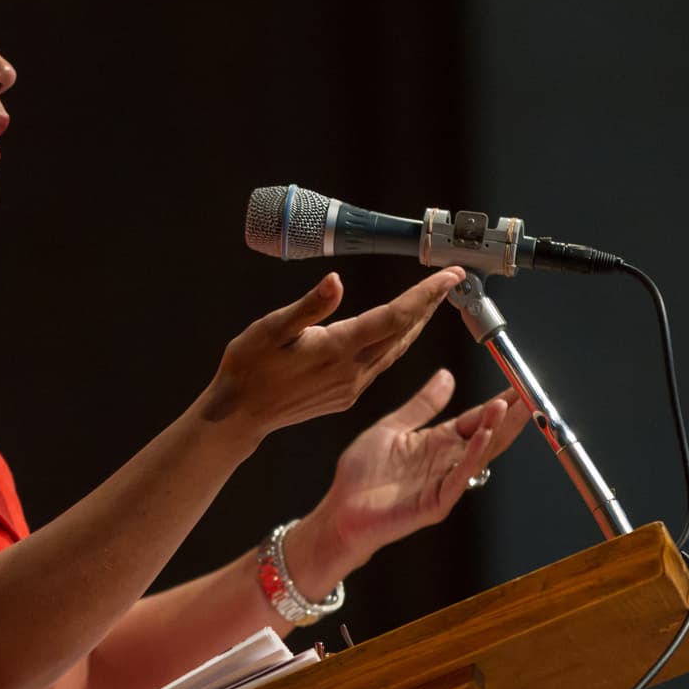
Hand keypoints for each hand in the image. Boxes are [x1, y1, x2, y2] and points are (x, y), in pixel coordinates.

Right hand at [200, 268, 465, 442]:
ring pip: (394, 350)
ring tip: (430, 301)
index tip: (450, 274)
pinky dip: (395, 342)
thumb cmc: (248, 367)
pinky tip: (396, 332)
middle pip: (403, 333)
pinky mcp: (345, 396)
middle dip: (428, 305)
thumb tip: (337, 281)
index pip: (396, 316)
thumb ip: (310, 306)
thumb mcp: (271, 328)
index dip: (426, 294)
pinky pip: (380, 364)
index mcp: (338, 348)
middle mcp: (352, 371)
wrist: (239, 414)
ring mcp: (351, 387)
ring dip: (415, 324)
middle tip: (449, 280)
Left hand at [296, 370, 530, 573]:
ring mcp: (444, 482)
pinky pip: (460, 476)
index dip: (497, 402)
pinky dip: (473, 455)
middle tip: (530, 392)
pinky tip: (483, 434)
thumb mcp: (391, 428)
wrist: (341, 510)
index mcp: (437, 443)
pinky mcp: (437, 502)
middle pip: (486, 434)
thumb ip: (421, 405)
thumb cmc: (362, 475)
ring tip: (510, 405)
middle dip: (509, 414)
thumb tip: (446, 375)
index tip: (518, 383)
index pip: (476, 418)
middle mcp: (446, 461)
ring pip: (479, 454)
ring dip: (495, 429)